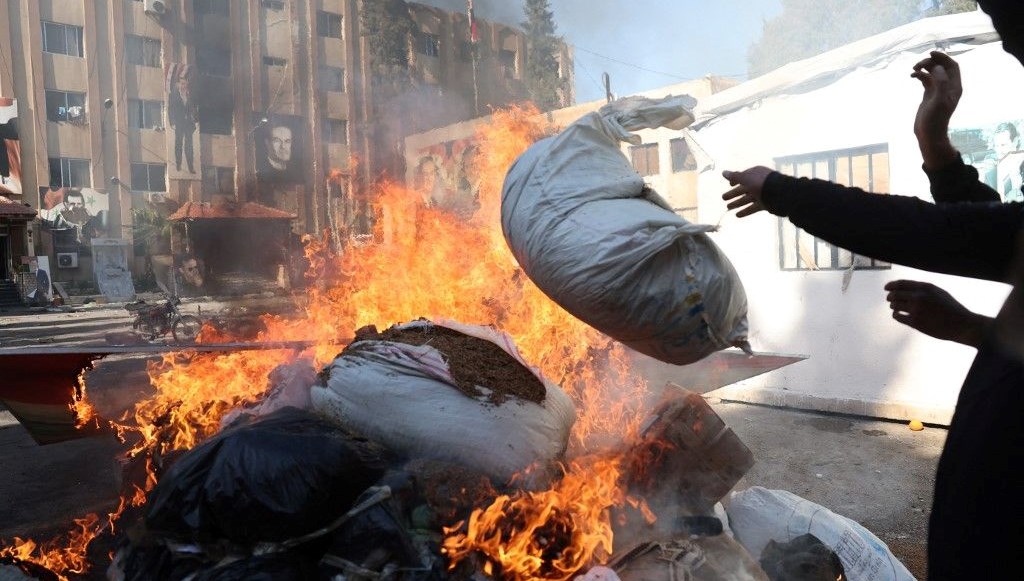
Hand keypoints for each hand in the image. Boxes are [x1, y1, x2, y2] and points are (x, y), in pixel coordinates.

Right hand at [722, 166, 773, 216]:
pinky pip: (753, 207)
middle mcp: (759, 183)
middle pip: (744, 189)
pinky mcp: (765, 204)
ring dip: (738, 203)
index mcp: (755, 174)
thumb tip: (723, 172)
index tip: (729, 185)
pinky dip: (745, 211)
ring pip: (747, 199)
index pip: (744, 176)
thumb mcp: (745, 178)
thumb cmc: (761, 183)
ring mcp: (762, 194)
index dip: (735, 180)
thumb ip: (734, 176)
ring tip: (728, 208)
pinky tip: (737, 215)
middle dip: (733, 194)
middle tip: (723, 198)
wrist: (779, 194)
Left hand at [884, 280, 988, 346]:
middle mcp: (919, 297)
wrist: (962, 324)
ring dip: (893, 306)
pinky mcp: (915, 322)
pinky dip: (896, 315)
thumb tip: (903, 288)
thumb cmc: (950, 308)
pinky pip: (897, 317)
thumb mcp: (938, 292)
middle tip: (890, 299)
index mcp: (925, 287)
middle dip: (890, 297)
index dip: (891, 286)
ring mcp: (916, 310)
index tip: (886, 288)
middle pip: (895, 294)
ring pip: (895, 305)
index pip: (901, 283)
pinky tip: (898, 315)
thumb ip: (922, 289)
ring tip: (896, 307)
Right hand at [912, 51, 961, 168]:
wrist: (928, 134)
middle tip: (918, 64)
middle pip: (941, 67)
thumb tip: (937, 67)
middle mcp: (947, 87)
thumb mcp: (939, 100)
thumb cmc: (935, 119)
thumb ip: (941, 82)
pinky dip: (919, 75)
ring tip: (913, 69)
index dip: (943, 58)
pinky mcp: (928, 94)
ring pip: (932, 72)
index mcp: (954, 87)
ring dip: (924, 67)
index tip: (930, 53)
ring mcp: (937, 90)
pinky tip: (912, 76)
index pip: (952, 66)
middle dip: (931, 62)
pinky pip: (925, 79)